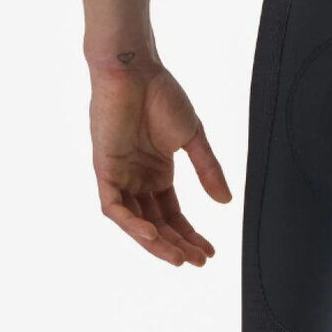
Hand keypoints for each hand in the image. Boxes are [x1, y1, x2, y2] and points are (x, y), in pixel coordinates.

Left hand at [89, 62, 231, 265]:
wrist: (135, 70)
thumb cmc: (161, 95)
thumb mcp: (193, 139)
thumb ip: (208, 171)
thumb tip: (226, 202)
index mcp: (158, 172)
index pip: (173, 214)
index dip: (191, 234)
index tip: (210, 251)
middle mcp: (138, 179)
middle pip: (157, 223)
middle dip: (177, 244)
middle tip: (198, 261)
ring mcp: (121, 176)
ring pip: (135, 222)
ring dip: (156, 242)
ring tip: (178, 258)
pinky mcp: (105, 169)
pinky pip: (114, 207)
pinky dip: (131, 223)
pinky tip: (152, 234)